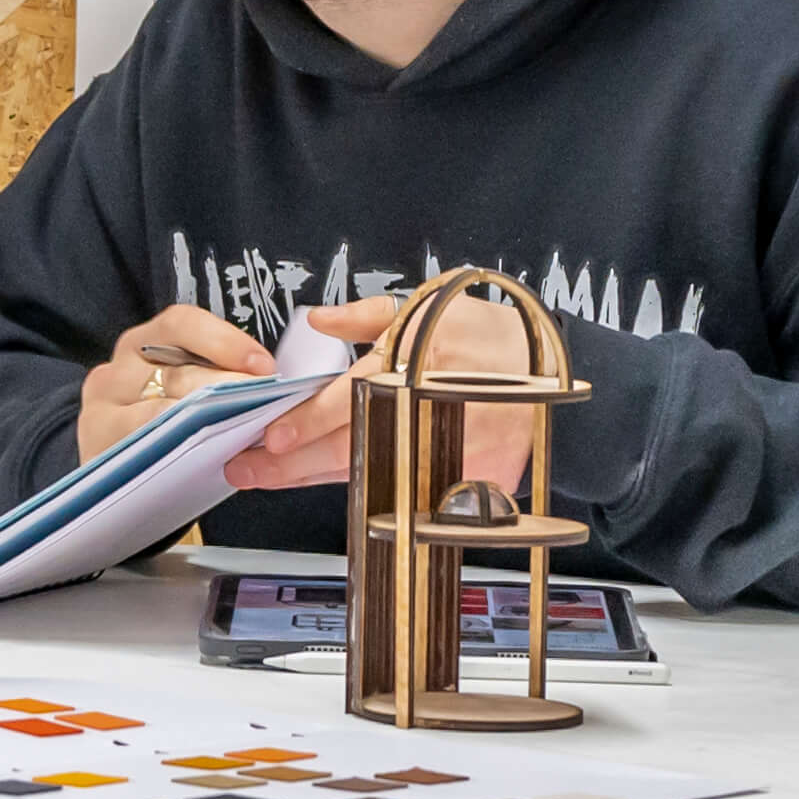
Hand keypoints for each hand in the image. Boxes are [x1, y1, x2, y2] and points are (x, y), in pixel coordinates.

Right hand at [75, 305, 272, 466]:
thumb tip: (269, 380)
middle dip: (229, 389)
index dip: (225, 341)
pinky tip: (205, 456)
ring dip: (209, 422)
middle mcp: (118, 368)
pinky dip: (178, 447)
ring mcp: (102, 406)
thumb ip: (215, 379)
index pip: (181, 324)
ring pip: (162, 409)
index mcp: (143, 343)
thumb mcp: (183, 394)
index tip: (264, 366)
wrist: (118, 480)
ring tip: (244, 433)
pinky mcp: (97, 441)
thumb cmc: (162, 429)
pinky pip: (145, 442)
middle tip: (266, 406)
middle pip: (179, 372)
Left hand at [223, 290, 539, 496]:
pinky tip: (337, 484)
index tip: (272, 439)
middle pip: (353, 445)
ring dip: (320, 477)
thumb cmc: (480, 332)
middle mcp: (434, 408)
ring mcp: (458, 448)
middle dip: (293, 462)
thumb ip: (368, 316)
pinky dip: (374, 488)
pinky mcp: (476, 478)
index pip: (353, 398)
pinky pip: (410, 492)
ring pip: (375, 474)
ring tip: (275, 476)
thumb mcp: (428, 306)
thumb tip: (316, 320)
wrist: (548, 368)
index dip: (310, 422)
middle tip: (249, 467)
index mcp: (418, 361)